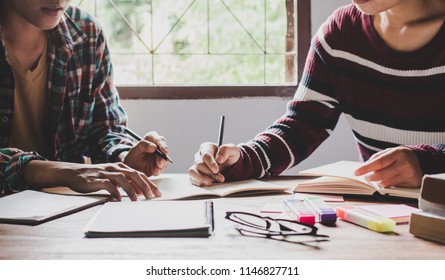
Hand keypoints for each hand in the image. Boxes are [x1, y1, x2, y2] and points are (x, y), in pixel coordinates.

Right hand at [24, 161, 160, 200]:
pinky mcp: (96, 179)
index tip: (157, 193)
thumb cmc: (95, 177)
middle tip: (152, 197)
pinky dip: (115, 191)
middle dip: (145, 186)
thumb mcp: (112, 178)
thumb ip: (124, 183)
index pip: (139, 174)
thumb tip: (139, 192)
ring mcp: (106, 172)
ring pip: (123, 178)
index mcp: (121, 167)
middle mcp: (115, 168)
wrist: (74, 173)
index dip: (149, 183)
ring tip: (137, 200)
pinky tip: (118, 199)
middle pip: (134, 175)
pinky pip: (108, 184)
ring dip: (131, 189)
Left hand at [123, 131, 169, 176]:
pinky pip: (162, 167)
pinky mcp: (160, 164)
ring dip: (162, 165)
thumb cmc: (132, 156)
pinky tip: (155, 172)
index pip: (159, 140)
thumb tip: (154, 146)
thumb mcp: (134, 150)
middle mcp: (157, 146)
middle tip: (159, 164)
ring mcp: (159, 156)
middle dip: (163, 158)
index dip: (163, 145)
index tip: (164, 151)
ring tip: (156, 171)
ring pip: (165, 159)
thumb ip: (143, 145)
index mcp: (151, 138)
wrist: (130, 167)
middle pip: (164, 150)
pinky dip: (159, 170)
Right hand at [188, 142, 239, 186]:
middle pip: (199, 164)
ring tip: (210, 183)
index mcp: (206, 148)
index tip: (216, 170)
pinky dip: (198, 182)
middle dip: (209, 173)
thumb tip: (218, 159)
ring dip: (201, 178)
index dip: (210, 163)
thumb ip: (226, 150)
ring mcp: (196, 166)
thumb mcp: (232, 150)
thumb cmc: (229, 156)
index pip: (205, 155)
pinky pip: (192, 179)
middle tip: (220, 178)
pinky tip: (207, 184)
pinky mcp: (195, 175)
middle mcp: (199, 156)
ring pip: (192, 172)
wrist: (230, 165)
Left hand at [354, 147, 422, 187]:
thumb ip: (375, 159)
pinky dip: (388, 186)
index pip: (379, 162)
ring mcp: (410, 174)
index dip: (366, 168)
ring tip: (383, 177)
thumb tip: (362, 170)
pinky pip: (393, 188)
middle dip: (370, 177)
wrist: (418, 161)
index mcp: (397, 153)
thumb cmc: (398, 157)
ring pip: (386, 183)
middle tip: (367, 177)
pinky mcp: (412, 184)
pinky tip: (392, 180)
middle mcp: (405, 163)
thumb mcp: (387, 153)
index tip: (356, 172)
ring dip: (379, 182)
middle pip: (380, 175)